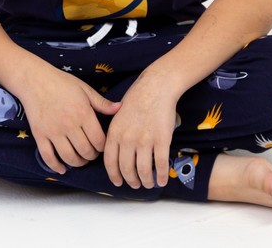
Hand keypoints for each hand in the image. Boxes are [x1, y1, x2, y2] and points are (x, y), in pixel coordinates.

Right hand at [19, 66, 120, 174]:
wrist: (35, 80)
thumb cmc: (62, 82)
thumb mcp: (85, 89)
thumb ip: (102, 103)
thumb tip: (120, 108)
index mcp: (83, 113)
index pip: (98, 140)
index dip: (102, 147)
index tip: (101, 145)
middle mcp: (69, 125)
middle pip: (85, 151)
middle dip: (91, 156)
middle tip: (92, 153)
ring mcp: (53, 131)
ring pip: (69, 157)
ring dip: (77, 163)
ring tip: (80, 159)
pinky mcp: (40, 135)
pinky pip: (48, 157)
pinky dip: (56, 166)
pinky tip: (62, 168)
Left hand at [103, 71, 176, 189]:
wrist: (156, 86)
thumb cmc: (137, 98)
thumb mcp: (117, 113)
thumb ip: (115, 132)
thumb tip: (112, 151)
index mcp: (114, 132)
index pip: (110, 162)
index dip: (114, 176)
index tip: (118, 182)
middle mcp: (127, 139)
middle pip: (126, 170)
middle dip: (131, 181)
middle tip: (135, 184)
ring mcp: (145, 140)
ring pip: (143, 171)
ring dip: (146, 181)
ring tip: (148, 183)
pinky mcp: (161, 140)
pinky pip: (160, 165)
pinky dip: (161, 176)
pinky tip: (161, 180)